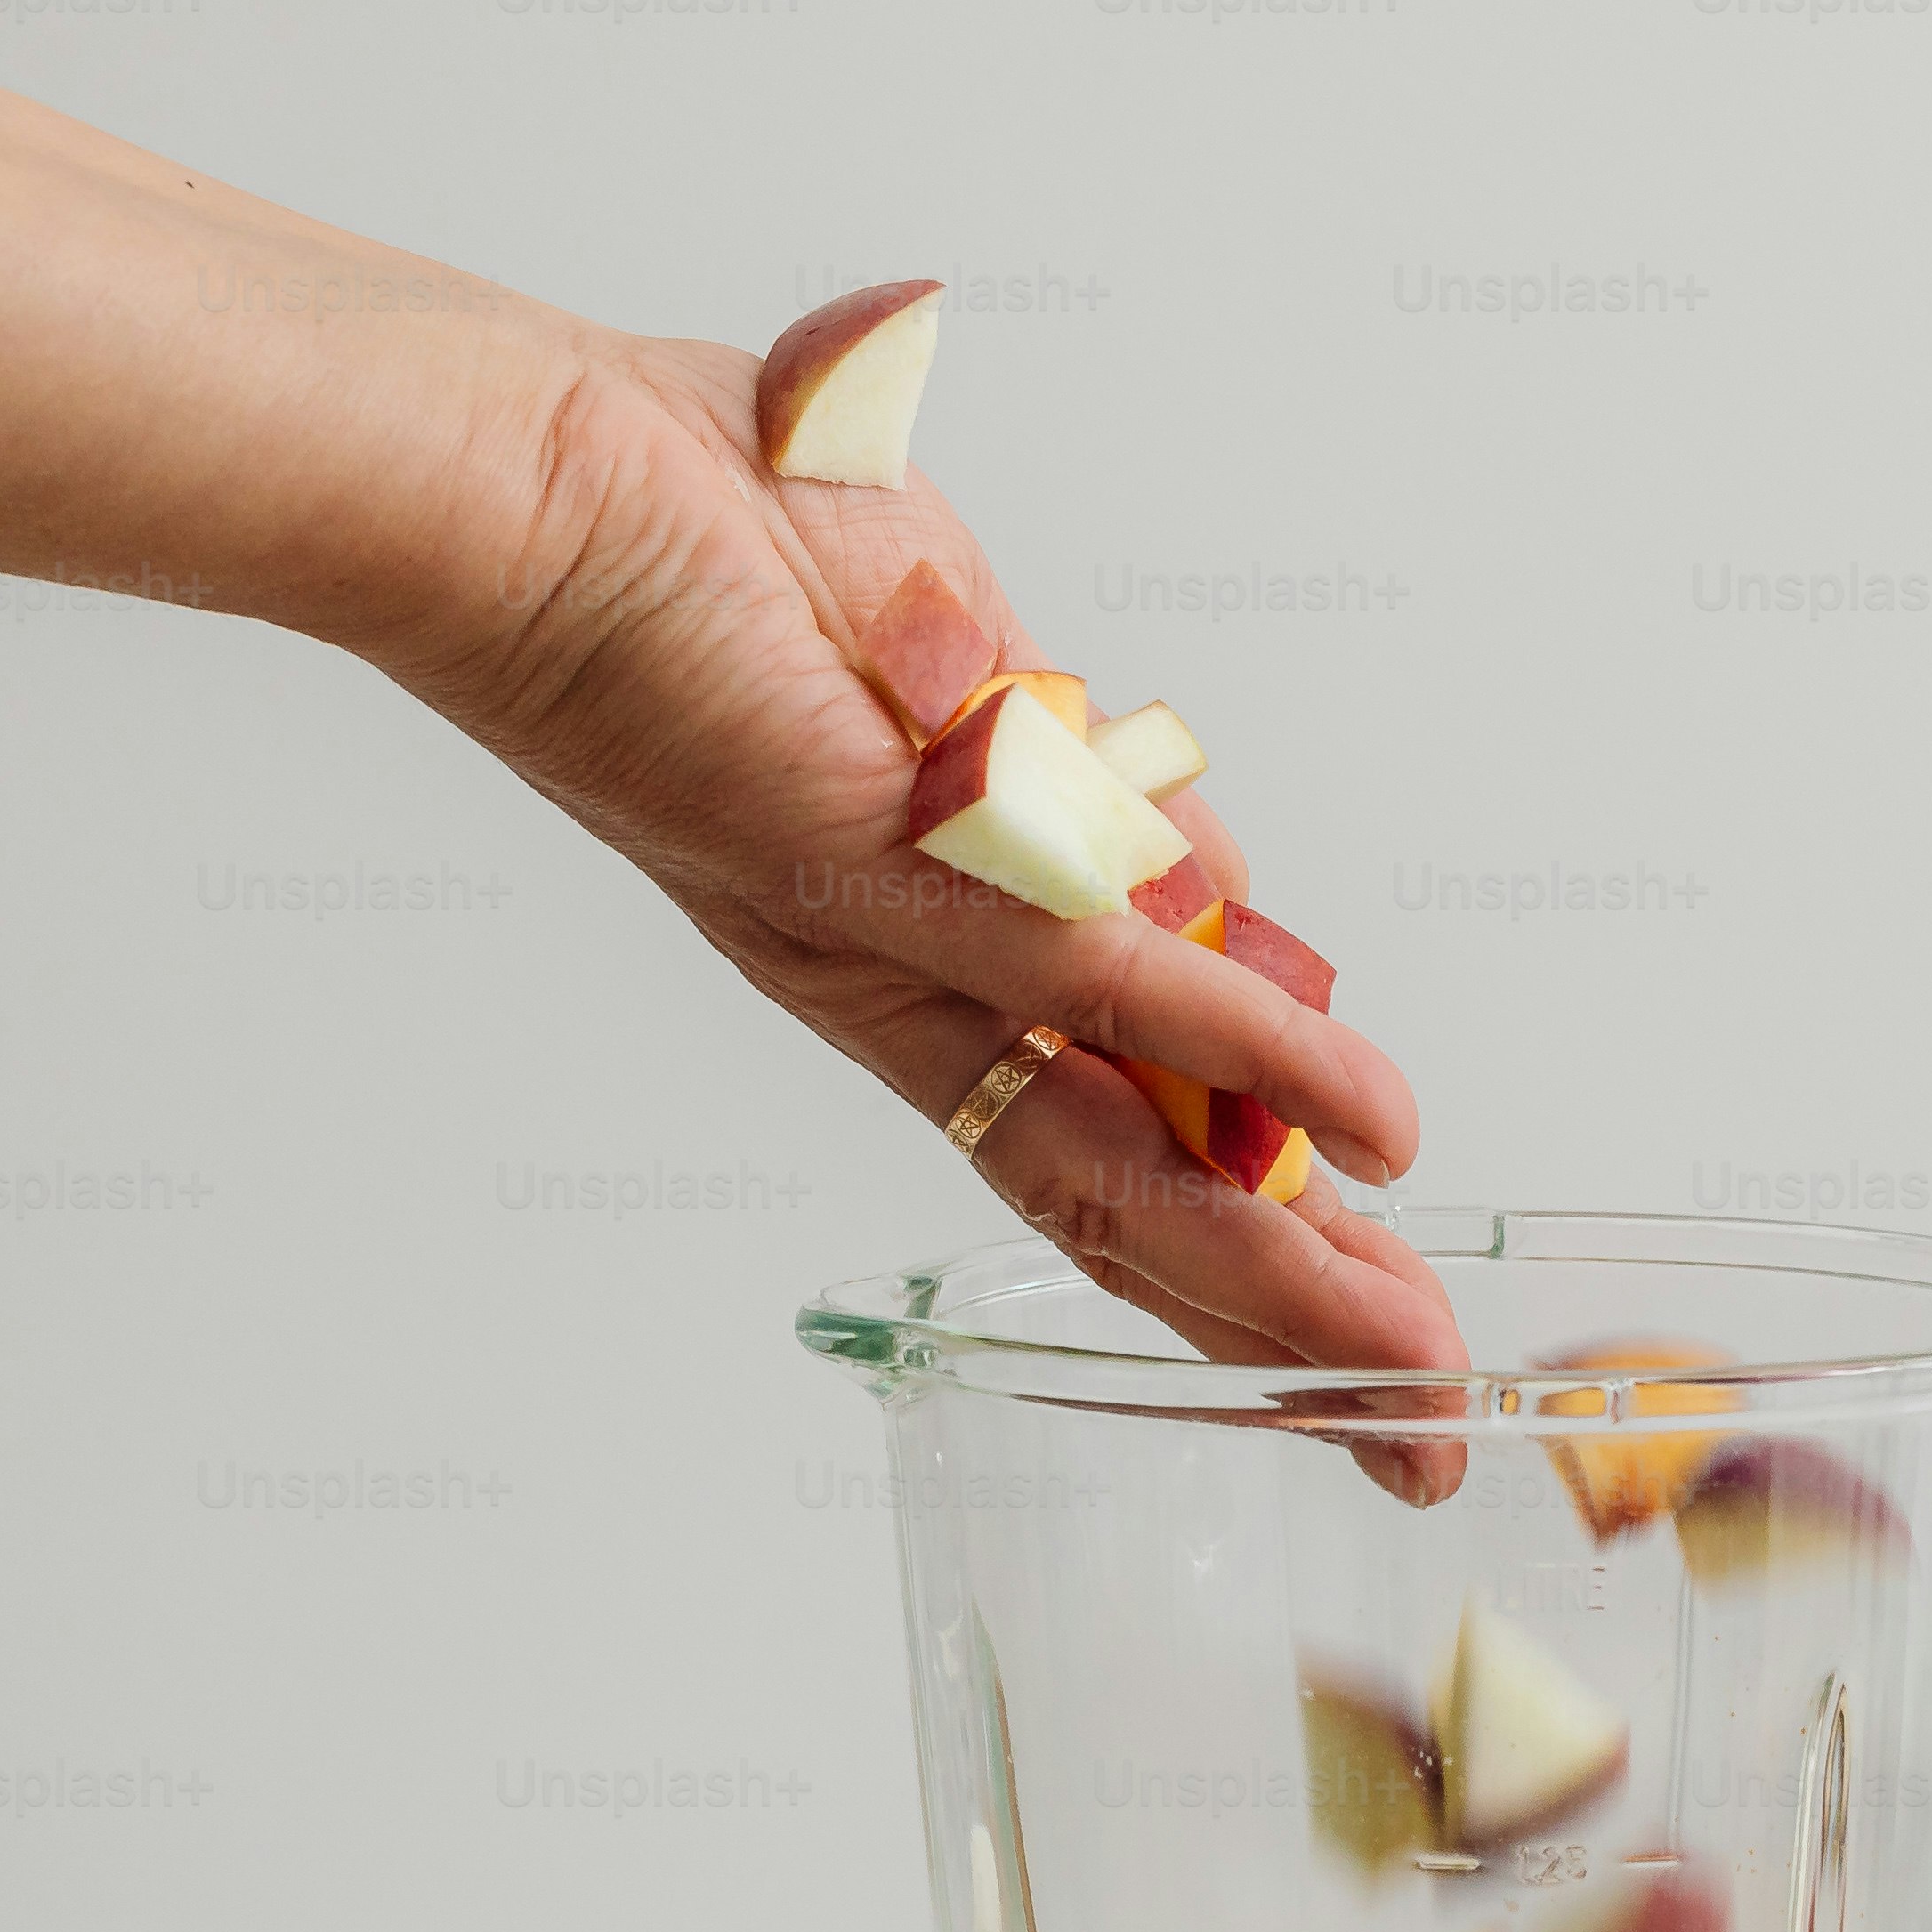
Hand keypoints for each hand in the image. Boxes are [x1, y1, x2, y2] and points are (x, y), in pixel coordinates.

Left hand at [380, 319, 1470, 1389]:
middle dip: (1289, 1329)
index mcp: (917, 946)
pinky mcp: (912, 872)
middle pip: (1131, 1206)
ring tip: (1413, 1372)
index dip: (1236, 1242)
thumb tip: (1215, 885)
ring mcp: (909, 948)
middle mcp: (915, 989)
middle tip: (1416, 1439)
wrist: (515, 491)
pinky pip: (1121, 989)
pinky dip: (1262, 1064)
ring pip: (1129, 1157)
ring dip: (1290, 1269)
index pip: (1104, 1139)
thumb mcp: (960, 663)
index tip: (1356, 1325)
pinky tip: (1371, 1142)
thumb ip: (1089, 785)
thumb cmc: (684, 529)